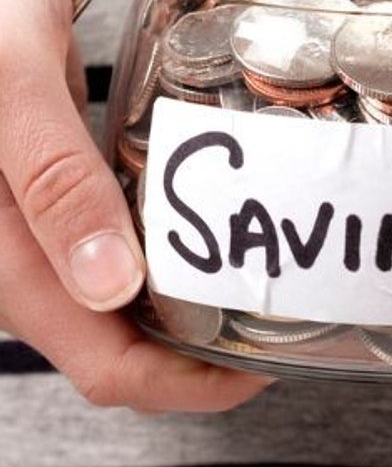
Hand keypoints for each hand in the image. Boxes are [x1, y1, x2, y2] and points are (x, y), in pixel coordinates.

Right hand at [0, 0, 269, 412]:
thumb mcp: (6, 83)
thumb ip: (54, 183)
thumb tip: (111, 289)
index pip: (100, 364)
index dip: (187, 384)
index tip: (268, 365)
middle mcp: (9, 251)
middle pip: (112, 344)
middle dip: (197, 354)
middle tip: (289, 321)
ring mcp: (26, 221)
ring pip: (112, 300)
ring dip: (183, 306)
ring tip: (266, 281)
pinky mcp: (45, 183)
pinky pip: (108, 243)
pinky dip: (163, 252)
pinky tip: (214, 223)